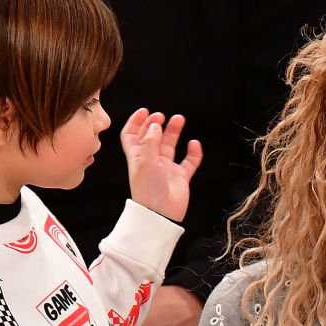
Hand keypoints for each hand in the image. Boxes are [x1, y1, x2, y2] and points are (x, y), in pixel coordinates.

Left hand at [121, 109, 202, 223]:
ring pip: (170, 145)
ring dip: (174, 132)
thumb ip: (150, 142)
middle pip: (152, 137)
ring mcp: (166, 168)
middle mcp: (151, 161)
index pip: (131, 135)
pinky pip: (188, 162)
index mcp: (137, 157)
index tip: (144, 111)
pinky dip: (193, 153)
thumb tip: (155, 125)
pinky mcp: (180, 177)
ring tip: (179, 119)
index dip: (136, 122)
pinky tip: (194, 144)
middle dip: (156, 124)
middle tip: (162, 116)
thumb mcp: (145, 163)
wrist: (161, 215)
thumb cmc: (148, 191)